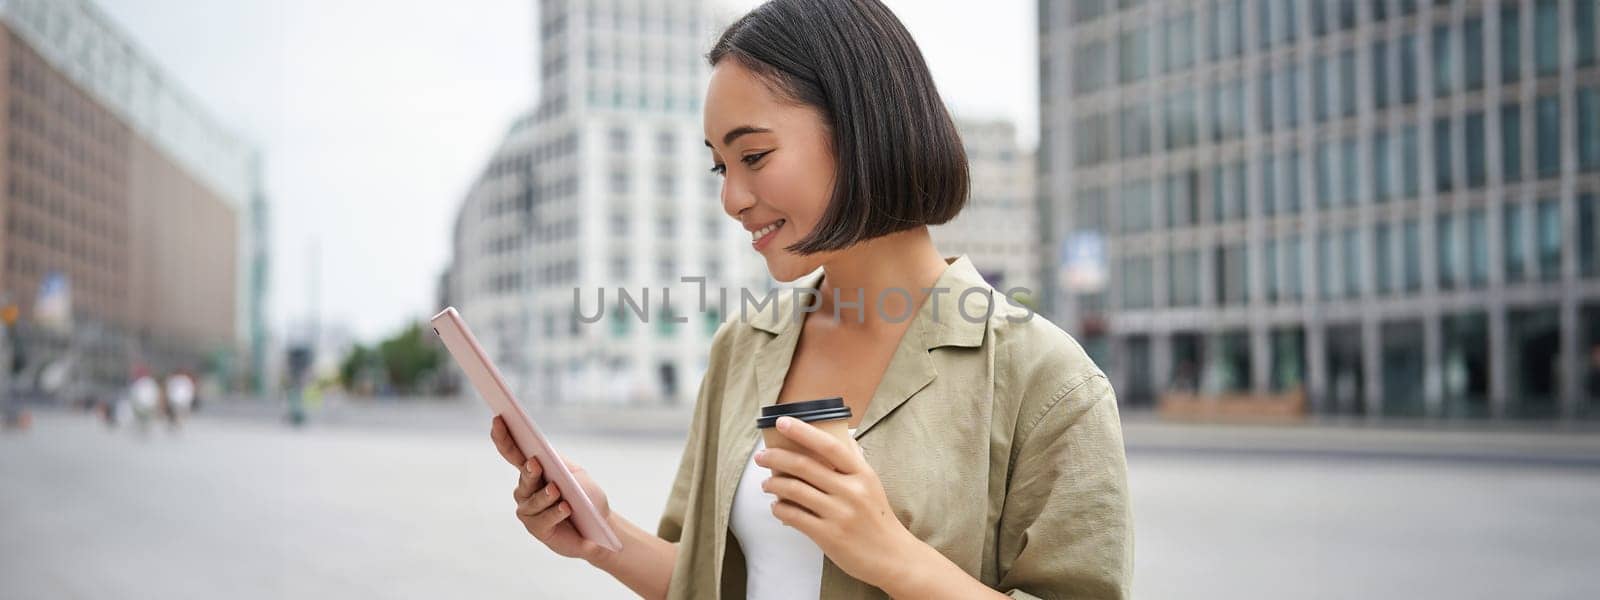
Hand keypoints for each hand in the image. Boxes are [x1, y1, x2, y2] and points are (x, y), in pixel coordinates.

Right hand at [489, 415, 612, 561]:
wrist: (600, 526)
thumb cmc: (586, 496)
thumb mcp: (575, 474)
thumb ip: (558, 464)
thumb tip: (539, 455)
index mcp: (534, 471)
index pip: (514, 452)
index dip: (504, 437)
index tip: (498, 420)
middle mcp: (526, 490)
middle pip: (524, 477)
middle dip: (529, 471)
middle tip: (535, 464)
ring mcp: (529, 510)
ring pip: (533, 500)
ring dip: (545, 495)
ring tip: (556, 490)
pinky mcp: (537, 529)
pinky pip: (544, 519)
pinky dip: (555, 512)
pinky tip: (565, 507)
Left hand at [753, 416, 919, 587]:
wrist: (891, 556)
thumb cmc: (878, 519)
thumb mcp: (872, 484)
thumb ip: (854, 462)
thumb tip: (841, 436)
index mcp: (861, 474)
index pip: (829, 445)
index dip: (802, 431)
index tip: (782, 422)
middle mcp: (851, 490)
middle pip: (804, 466)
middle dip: (776, 457)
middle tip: (761, 456)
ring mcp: (839, 513)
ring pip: (795, 490)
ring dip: (773, 484)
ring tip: (766, 483)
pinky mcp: (828, 535)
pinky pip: (794, 516)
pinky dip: (779, 508)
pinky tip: (776, 506)